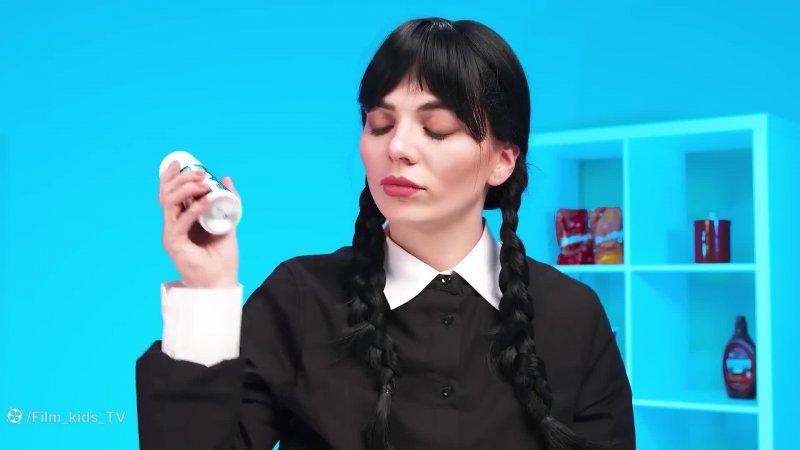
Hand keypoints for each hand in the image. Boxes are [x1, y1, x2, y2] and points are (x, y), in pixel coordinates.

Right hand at [158, 159, 239, 287]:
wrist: (221, 283)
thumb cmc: (222, 258)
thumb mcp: (228, 223)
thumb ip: (227, 203)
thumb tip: (225, 179)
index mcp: (181, 220)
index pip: (168, 193)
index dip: (170, 176)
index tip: (181, 163)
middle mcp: (172, 225)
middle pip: (166, 194)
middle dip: (182, 179)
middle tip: (202, 173)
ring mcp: (171, 234)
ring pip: (168, 204)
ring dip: (186, 189)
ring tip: (204, 184)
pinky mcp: (174, 245)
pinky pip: (179, 223)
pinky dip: (192, 209)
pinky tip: (205, 201)